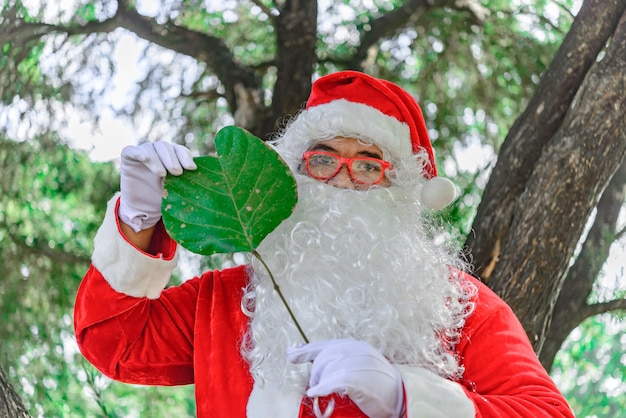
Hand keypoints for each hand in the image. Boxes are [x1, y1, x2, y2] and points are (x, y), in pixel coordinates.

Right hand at [119, 141, 195, 231]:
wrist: (143, 208)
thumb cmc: (164, 198)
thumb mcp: (178, 190)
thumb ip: (188, 182)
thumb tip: (205, 177)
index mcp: (172, 156)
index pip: (180, 150)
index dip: (185, 157)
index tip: (191, 168)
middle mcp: (158, 151)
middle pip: (166, 147)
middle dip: (172, 159)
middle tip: (177, 172)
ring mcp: (143, 152)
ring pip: (151, 148)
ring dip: (157, 160)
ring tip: (162, 174)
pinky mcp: (128, 157)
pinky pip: (131, 150)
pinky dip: (139, 153)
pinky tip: (145, 159)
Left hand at [287, 339, 403, 417]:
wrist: (402, 395)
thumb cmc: (378, 384)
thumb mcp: (360, 366)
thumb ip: (339, 361)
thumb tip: (314, 359)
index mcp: (355, 345)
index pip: (325, 345)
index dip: (305, 350)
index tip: (292, 354)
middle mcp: (356, 350)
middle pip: (323, 357)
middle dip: (315, 372)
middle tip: (316, 385)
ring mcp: (358, 363)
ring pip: (327, 369)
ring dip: (320, 382)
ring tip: (323, 390)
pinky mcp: (358, 379)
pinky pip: (333, 381)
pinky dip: (322, 387)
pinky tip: (317, 392)